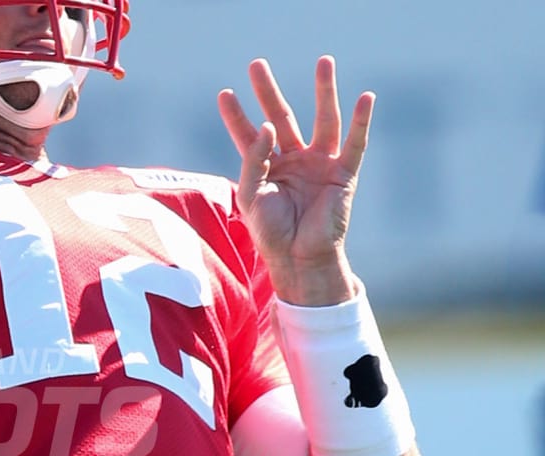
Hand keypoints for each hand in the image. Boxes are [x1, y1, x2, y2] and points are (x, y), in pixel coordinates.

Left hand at [218, 56, 373, 305]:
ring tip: (324, 61)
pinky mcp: (343, 175)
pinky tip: (365, 98)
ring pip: (323, 120)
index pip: (248, 135)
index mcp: (266, 169)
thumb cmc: (271, 233)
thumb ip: (253, 159)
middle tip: (256, 63)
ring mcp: (319, 165)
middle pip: (281, 117)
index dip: (236, 115)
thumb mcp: (250, 195)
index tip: (225, 93)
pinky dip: (361, 122)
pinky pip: (355, 143)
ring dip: (324, 91)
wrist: (298, 259)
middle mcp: (293, 161)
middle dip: (268, 91)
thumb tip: (265, 125)